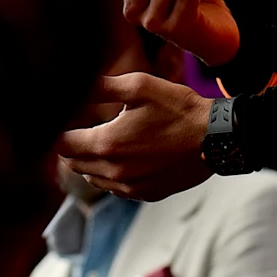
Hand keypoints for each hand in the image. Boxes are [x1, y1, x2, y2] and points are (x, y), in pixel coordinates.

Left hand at [57, 70, 215, 201]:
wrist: (216, 138)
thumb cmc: (179, 108)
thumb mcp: (140, 86)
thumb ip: (102, 86)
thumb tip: (76, 81)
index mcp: (107, 144)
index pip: (63, 145)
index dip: (59, 131)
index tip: (63, 120)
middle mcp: (114, 171)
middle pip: (73, 164)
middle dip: (71, 147)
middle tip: (78, 129)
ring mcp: (130, 186)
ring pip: (92, 178)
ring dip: (90, 162)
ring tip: (102, 141)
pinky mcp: (145, 194)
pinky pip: (114, 188)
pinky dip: (110, 174)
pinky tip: (123, 157)